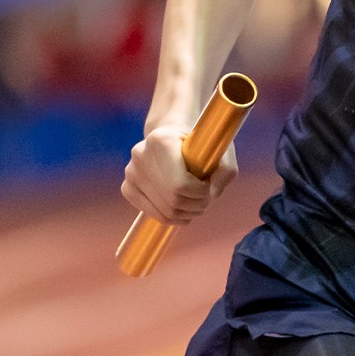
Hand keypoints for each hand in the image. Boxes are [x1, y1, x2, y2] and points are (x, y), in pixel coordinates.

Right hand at [120, 125, 238, 224]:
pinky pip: (153, 214)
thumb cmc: (200, 144)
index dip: (200, 192)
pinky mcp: (127, 187)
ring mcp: (131, 172)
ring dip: (187, 214)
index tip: (208, 185)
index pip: (180, 184)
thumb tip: (213, 195)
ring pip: (164, 211)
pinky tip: (183, 208)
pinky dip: (173, 218)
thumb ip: (227, 170)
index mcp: (161, 140)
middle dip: (196, 205)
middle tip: (205, 198)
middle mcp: (140, 154)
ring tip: (196, 203)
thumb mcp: (222, 150)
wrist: (173, 138)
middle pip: (173, 200)